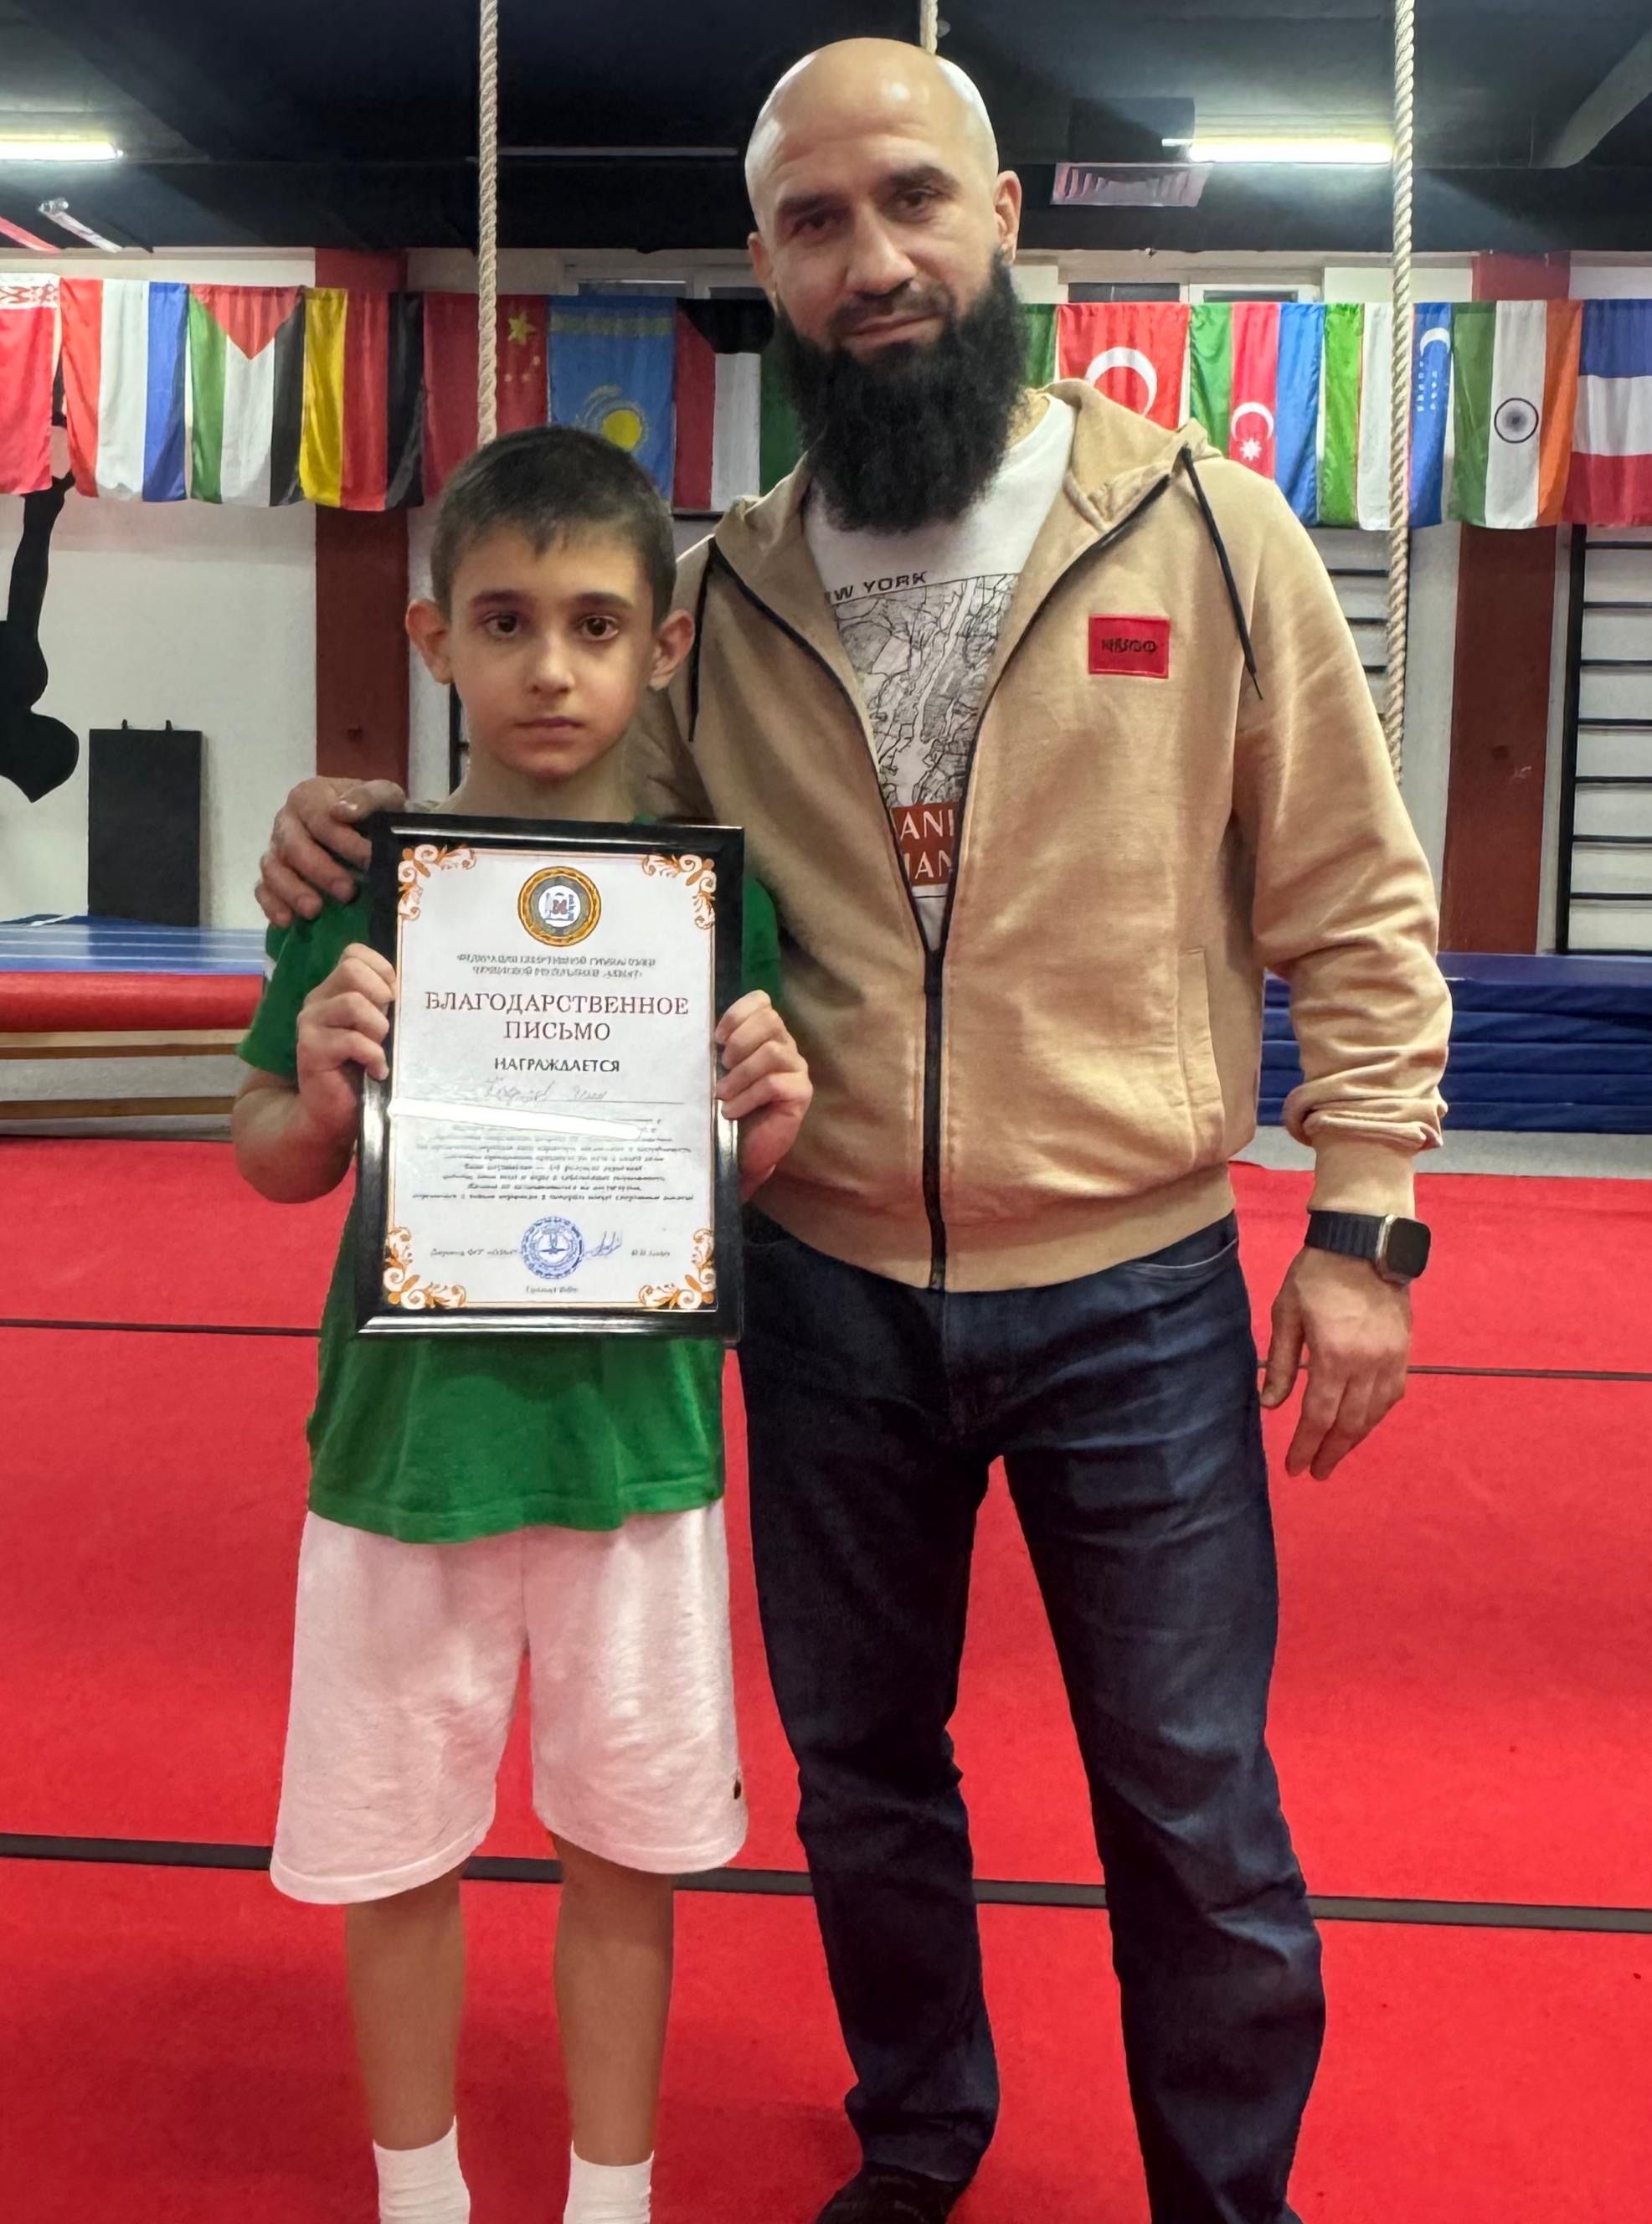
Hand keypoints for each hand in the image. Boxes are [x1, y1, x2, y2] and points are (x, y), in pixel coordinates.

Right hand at [257, 776, 408, 926]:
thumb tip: (342, 811)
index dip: (343, 841)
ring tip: (314, 911)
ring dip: (292, 891)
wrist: (373, 828)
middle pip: (293, 847)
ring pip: (273, 869)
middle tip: (348, 892)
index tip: (369, 859)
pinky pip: (263, 890)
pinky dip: (272, 905)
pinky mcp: (274, 876)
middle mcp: (287, 822)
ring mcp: (277, 849)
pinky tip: (287, 921)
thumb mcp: (383, 796)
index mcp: (309, 797)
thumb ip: (368, 797)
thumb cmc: (375, 812)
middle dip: (320, 871)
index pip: (320, 820)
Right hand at [294, 943, 396, 1145]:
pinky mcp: (310, 1048)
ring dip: (378, 1029)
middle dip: (381, 996)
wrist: (332, 1112)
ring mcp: (311, 1022)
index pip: (354, 953)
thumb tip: (414, 989)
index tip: (395, 998)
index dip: (382, 969)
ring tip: (380, 1050)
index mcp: (335, 990)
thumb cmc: (361, 1070)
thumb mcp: (378, 1032)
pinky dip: (373, 1057)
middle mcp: (319, 1000)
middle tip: (386, 1026)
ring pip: (353, 1002)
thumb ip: (385, 1007)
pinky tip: (377, 1071)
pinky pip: (351, 1040)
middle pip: (352, 969)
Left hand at [715, 992, 811, 1199]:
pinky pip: (774, 1083)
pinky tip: (731, 1111)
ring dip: (740, 1074)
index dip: (737, 1013)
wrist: (746, 1149)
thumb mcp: (720, 1074)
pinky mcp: (801, 1093)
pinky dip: (746, 1097)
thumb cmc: (732, 1108)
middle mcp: (785, 1046)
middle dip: (740, 1041)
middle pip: (771, 1020)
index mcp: (765, 1035)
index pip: (762, 1002)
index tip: (717, 1038)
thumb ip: (717, 1052)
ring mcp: (797, 1069)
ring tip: (722, 1093)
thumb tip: (695, 1033)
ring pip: (772, 1052)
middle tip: (723, 1065)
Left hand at [1261, 1246, 1410, 1479]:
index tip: (1295, 1468)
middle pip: (1349, 1422)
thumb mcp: (1286, 1313)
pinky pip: (1393, 1394)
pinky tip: (1363, 1423)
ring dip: (1355, 1438)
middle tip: (1315, 1472)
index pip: (1319, 1416)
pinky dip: (1377, 1415)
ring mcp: (1391, 1358)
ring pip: (1375, 1413)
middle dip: (1330, 1452)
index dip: (1306, 1445)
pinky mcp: (1404, 1350)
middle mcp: (1368, 1364)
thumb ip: (1280, 1362)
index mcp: (1334, 1356)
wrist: (1364, 1241)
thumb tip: (1272, 1405)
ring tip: (1335, 1454)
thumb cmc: (1317, 1274)